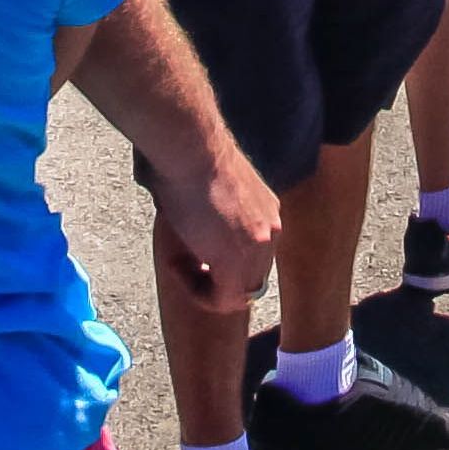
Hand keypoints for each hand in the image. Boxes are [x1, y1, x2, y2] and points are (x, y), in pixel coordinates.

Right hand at [155, 152, 279, 305]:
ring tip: (178, 262)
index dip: (221, 262)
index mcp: (268, 213)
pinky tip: (177, 265)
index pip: (254, 255)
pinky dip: (196, 292)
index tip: (192, 252)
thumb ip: (216, 221)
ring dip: (204, 286)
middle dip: (216, 278)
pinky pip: (221, 300)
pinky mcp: (236, 262)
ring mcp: (257, 248)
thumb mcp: (212, 193)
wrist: (190, 149)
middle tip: (184, 263)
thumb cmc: (190, 160)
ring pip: (237, 294)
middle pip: (249, 277)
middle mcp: (271, 231)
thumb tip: (197, 240)